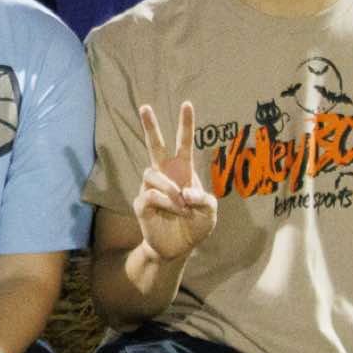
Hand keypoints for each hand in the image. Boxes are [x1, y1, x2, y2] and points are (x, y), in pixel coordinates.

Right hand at [134, 101, 216, 264]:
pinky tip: (175, 211)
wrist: (177, 249)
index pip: (183, 144)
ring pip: (152, 173)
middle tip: (144, 106)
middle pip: (155, 146)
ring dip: (169, 187)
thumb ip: (204, 199)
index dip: (186, 125)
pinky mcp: (142, 204)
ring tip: (182, 203)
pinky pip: (150, 195)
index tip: (187, 104)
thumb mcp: (210, 212)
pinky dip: (166, 203)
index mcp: (183, 172)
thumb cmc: (194, 226)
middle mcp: (165, 176)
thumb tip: (185, 192)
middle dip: (150, 126)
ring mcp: (151, 188)